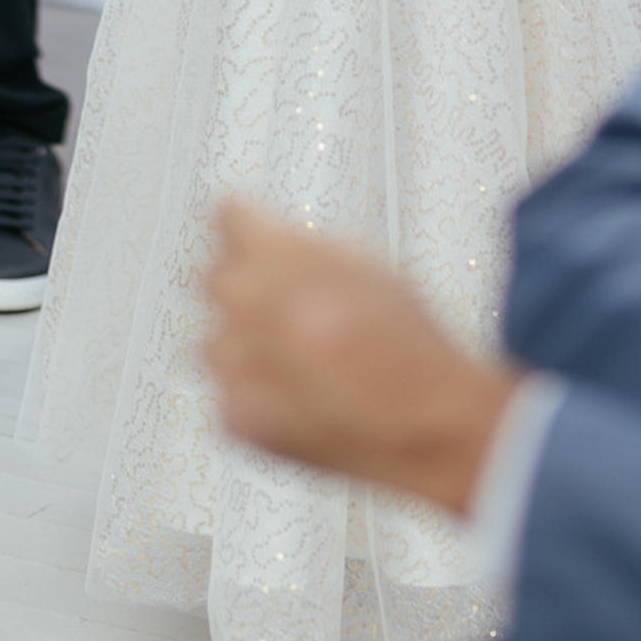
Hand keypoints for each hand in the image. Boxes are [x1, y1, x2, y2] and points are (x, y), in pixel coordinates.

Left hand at [202, 199, 520, 515]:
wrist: (421, 423)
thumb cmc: (405, 339)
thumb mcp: (362, 265)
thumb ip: (302, 249)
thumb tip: (271, 243)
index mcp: (270, 248)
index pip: (229, 217)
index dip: (251, 230)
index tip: (259, 242)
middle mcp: (239, 298)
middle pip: (219, 278)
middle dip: (250, 289)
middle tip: (296, 312)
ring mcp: (233, 362)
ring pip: (220, 342)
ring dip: (250, 348)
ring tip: (306, 365)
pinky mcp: (233, 416)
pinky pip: (232, 394)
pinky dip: (259, 397)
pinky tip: (305, 402)